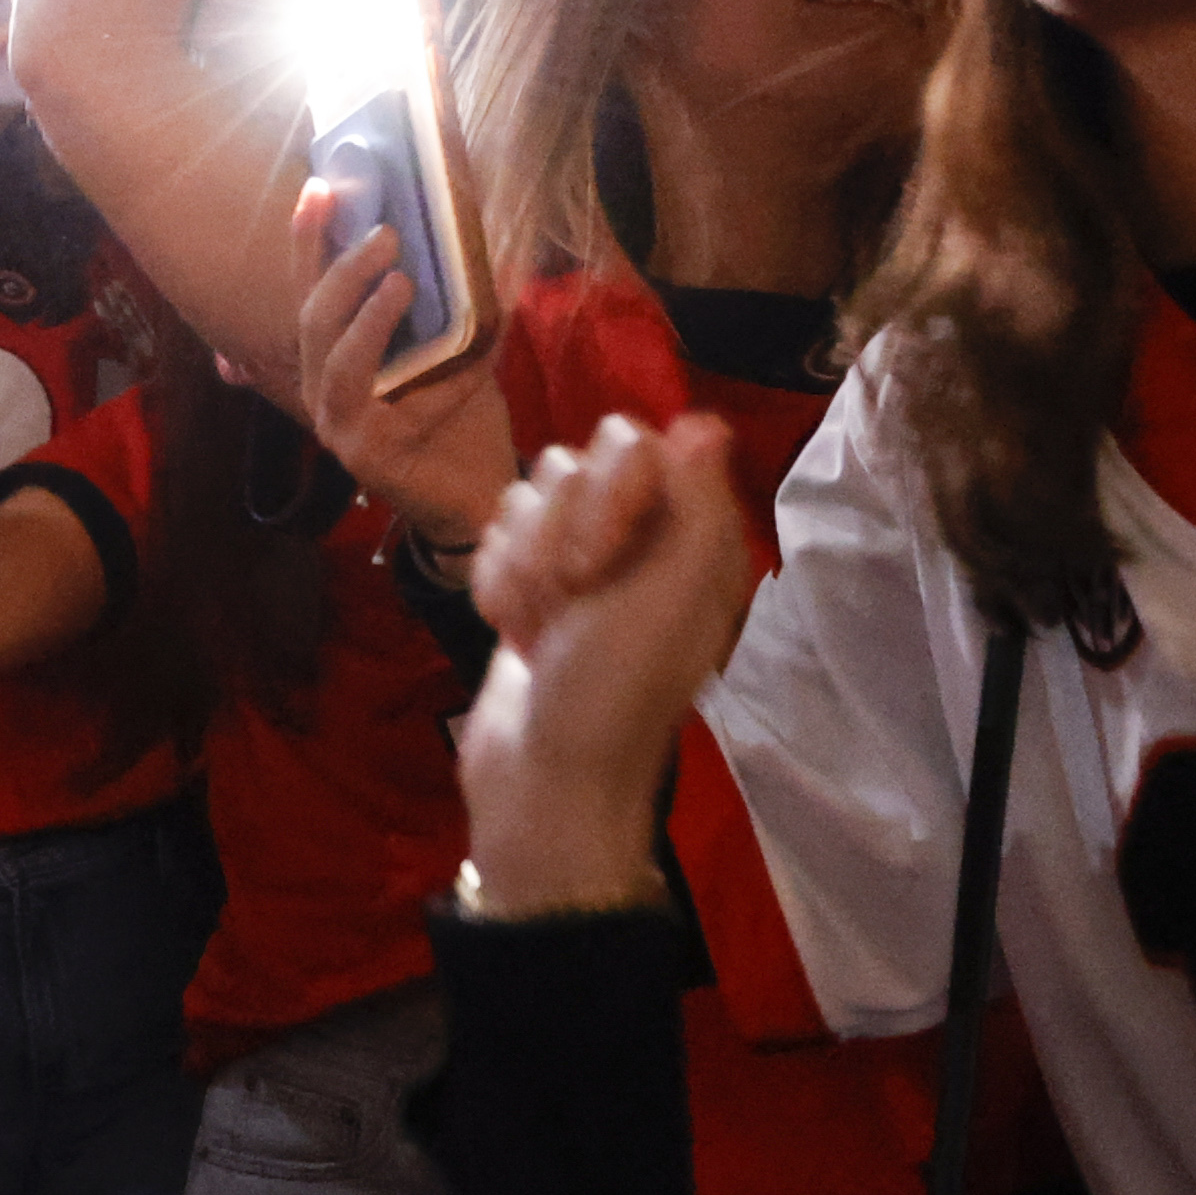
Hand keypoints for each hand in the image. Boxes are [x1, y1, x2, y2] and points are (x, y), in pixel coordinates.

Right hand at [293, 198, 515, 552]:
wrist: (482, 495)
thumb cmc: (463, 419)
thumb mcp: (456, 350)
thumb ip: (450, 306)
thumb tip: (474, 239)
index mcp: (335, 359)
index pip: (312, 290)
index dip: (310, 241)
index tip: (318, 187)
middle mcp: (323, 390)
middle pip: (314, 319)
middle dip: (344, 270)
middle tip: (388, 233)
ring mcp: (338, 426)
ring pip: (335, 361)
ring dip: (366, 317)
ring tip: (402, 281)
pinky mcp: (365, 457)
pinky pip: (393, 407)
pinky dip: (438, 380)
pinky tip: (475, 363)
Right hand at [452, 415, 757, 909]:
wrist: (541, 773)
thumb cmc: (614, 691)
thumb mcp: (674, 596)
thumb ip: (697, 504)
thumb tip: (705, 421)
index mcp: (687, 535)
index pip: (633, 442)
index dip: (608, 490)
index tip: (605, 558)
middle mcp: (636, 536)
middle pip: (571, 462)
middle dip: (556, 531)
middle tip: (574, 597)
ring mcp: (574, 558)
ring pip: (525, 498)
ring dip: (523, 565)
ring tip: (541, 624)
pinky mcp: (524, 581)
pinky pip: (491, 537)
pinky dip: (496, 586)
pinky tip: (513, 631)